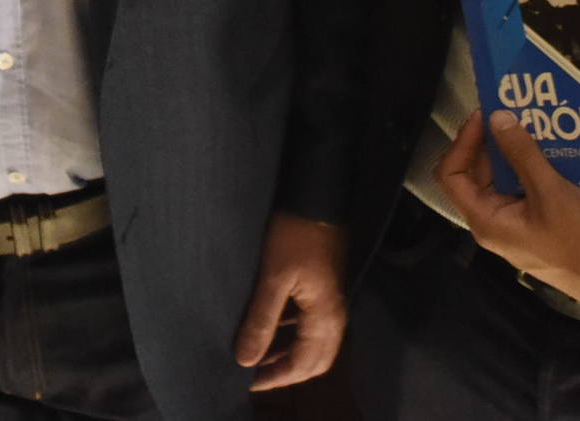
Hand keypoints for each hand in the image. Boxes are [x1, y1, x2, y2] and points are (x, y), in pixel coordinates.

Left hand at [232, 214, 345, 391]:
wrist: (318, 197)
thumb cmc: (295, 235)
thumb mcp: (273, 277)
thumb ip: (261, 320)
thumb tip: (245, 359)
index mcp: (324, 317)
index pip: (303, 364)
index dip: (277, 378)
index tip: (249, 383)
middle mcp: (334, 316)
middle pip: (315, 361)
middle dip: (287, 372)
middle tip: (256, 375)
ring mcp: (333, 302)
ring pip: (315, 344)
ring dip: (289, 354)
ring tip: (259, 356)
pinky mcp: (326, 289)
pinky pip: (312, 326)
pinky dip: (293, 336)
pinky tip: (272, 330)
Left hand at [437, 109, 579, 325]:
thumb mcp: (551, 193)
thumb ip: (522, 154)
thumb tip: (497, 117)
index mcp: (487, 221)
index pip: (452, 175)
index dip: (463, 142)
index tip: (485, 115)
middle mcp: (496, 223)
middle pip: (477, 174)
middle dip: (492, 142)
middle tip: (511, 110)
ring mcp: (519, 224)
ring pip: (506, 180)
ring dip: (515, 151)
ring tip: (531, 120)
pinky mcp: (541, 222)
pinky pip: (528, 187)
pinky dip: (534, 165)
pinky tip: (551, 144)